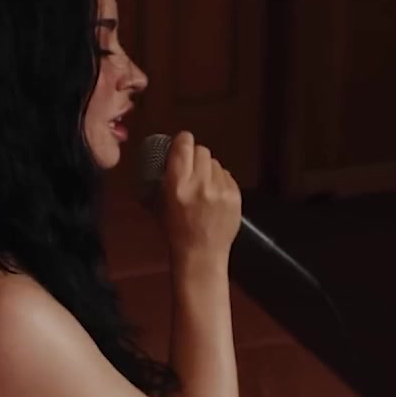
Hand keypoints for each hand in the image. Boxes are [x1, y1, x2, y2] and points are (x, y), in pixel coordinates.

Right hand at [161, 132, 241, 265]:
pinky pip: (227, 175)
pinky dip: (220, 181)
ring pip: (215, 162)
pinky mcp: (236, 195)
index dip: (183, 141)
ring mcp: (221, 189)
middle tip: (192, 168)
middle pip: (202, 150)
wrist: (202, 254)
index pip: (184, 146)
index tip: (181, 145)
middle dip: (196, 157)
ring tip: (204, 186)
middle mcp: (200, 183)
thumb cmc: (175, 230)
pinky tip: (214, 195)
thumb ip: (163, 178)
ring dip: (209, 169)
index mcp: (178, 185)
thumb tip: (165, 155)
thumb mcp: (159, 203)